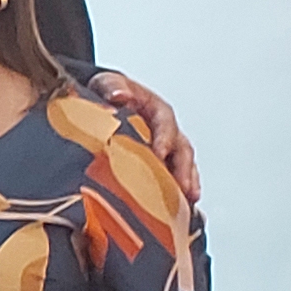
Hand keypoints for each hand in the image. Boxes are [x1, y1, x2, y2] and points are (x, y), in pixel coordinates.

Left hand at [90, 70, 199, 200]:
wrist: (103, 99)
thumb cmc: (107, 91)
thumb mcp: (107, 83)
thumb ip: (112, 87)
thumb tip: (119, 95)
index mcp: (156, 110)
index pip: (165, 123)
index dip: (164, 139)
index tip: (159, 154)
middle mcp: (166, 129)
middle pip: (181, 149)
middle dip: (183, 168)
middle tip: (181, 186)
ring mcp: (166, 146)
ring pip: (183, 165)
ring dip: (187, 182)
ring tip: (188, 201)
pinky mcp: (160, 160)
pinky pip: (174, 175)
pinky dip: (178, 190)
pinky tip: (180, 206)